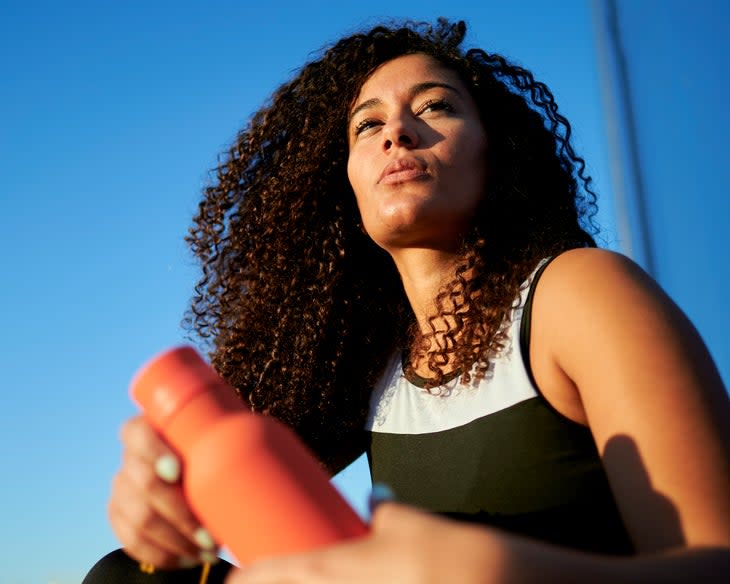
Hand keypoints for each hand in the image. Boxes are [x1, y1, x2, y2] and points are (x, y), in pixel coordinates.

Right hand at [107, 415, 218, 567]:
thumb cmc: (216, 445)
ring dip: (176, 541)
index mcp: (147, 429)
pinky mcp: (120, 516)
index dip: (153, 452)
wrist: (195, 465)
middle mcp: (130, 458)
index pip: (136, 434)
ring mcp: (122, 488)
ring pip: (139, 518)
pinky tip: (187, 561)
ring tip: (209, 552)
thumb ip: (229, 434)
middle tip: (213, 536)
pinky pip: (131, 541)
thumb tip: (277, 457)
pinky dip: (161, 554)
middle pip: (142, 484)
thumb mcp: (217, 432)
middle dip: (179, 514)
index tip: (178, 471)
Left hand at [226, 501, 501, 583]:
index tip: (232, 578)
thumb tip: (376, 499)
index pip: (269, 575)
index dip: (243, 580)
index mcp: (326, 568)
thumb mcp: (403, 521)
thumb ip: (383, 510)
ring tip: (308, 581)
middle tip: (265, 582)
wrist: (476, 581)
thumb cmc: (435, 551)